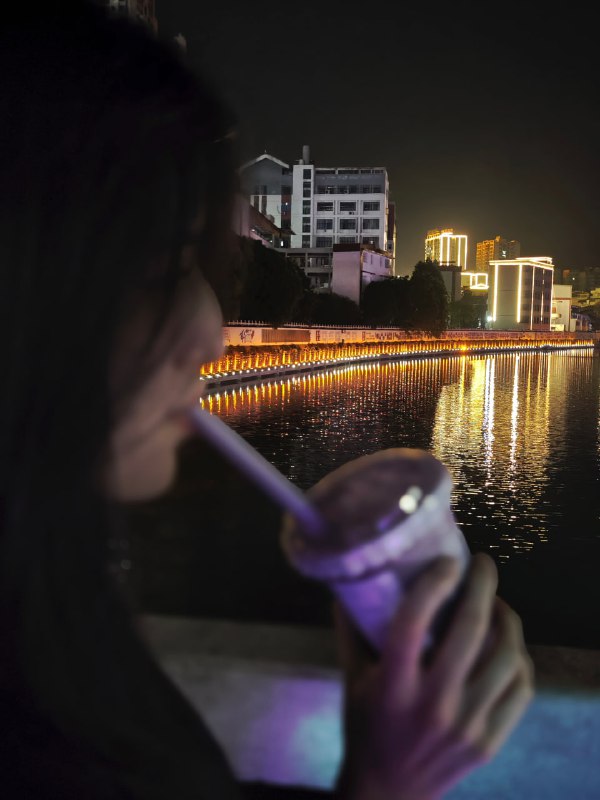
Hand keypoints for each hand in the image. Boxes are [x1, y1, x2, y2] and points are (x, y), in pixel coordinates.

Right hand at [334, 554, 533, 799]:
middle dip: (482, 586)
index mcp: (392, 687)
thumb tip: (352, 577)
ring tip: (497, 605)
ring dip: (507, 621)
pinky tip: (508, 646)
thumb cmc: (365, 725)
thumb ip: (352, 627)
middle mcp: (432, 706)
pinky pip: (520, 689)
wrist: (388, 792)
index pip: (412, 622)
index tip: (447, 560)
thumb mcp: (352, 676)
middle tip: (483, 565)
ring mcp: (466, 727)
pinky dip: (519, 659)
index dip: (433, 584)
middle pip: (470, 631)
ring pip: (506, 658)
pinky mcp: (489, 742)